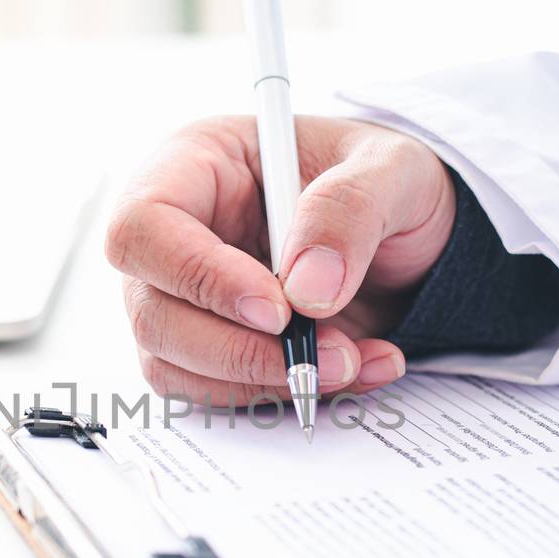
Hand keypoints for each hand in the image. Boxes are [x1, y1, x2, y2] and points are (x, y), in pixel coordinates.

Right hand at [106, 116, 453, 404]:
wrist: (414, 235)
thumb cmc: (386, 180)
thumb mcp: (394, 168)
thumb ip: (351, 209)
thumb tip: (306, 292)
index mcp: (196, 164)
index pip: (144, 226)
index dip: (197, 276)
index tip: (277, 310)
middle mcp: (175, 234)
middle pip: (151, 311)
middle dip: (240, 350)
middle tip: (327, 354)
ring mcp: (185, 296)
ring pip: (174, 363)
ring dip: (263, 380)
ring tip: (349, 360)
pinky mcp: (210, 347)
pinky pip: (216, 391)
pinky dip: (282, 394)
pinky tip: (352, 369)